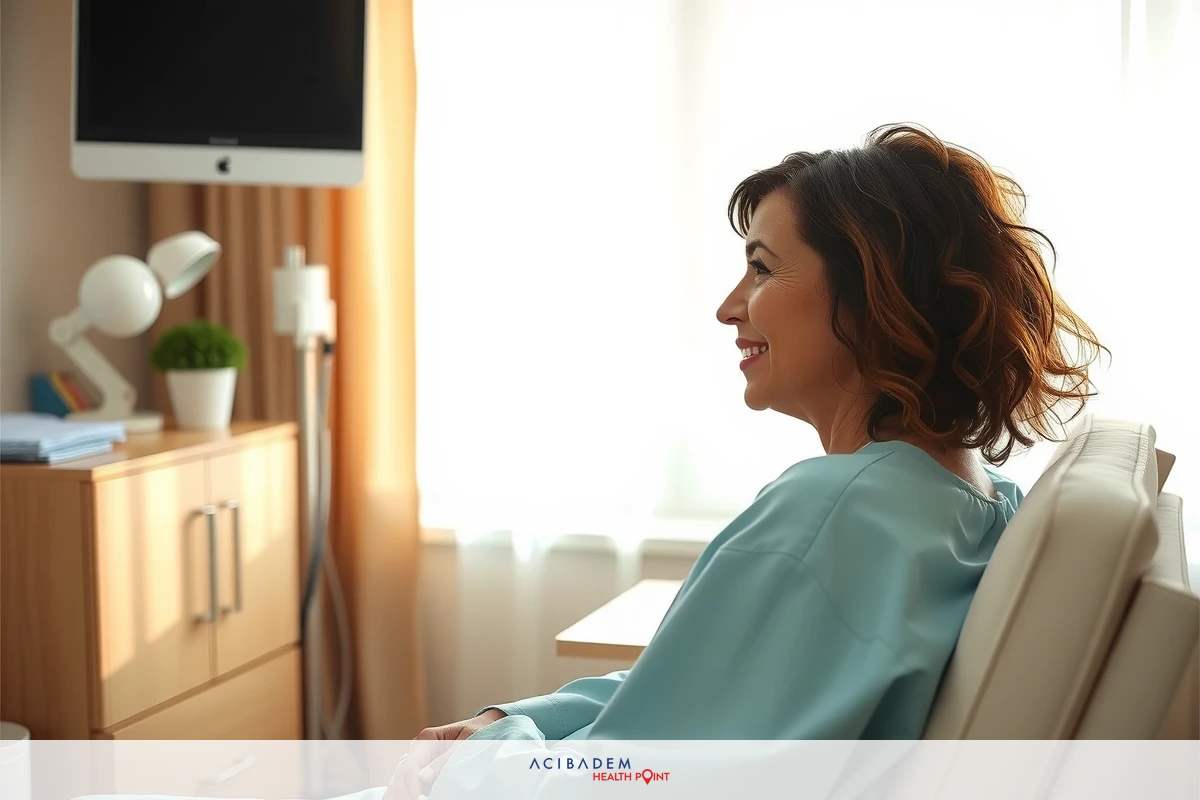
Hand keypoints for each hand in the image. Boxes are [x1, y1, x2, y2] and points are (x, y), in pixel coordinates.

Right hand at [385, 709, 506, 798]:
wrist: (483, 728)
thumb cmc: (477, 734)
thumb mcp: (465, 745)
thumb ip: (444, 761)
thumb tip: (422, 777)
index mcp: (428, 738)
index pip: (412, 763)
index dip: (411, 782)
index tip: (416, 796)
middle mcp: (419, 747)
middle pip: (403, 771)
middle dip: (405, 789)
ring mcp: (419, 757)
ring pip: (401, 776)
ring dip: (401, 790)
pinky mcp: (423, 767)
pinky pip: (407, 780)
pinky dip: (404, 789)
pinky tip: (402, 797)